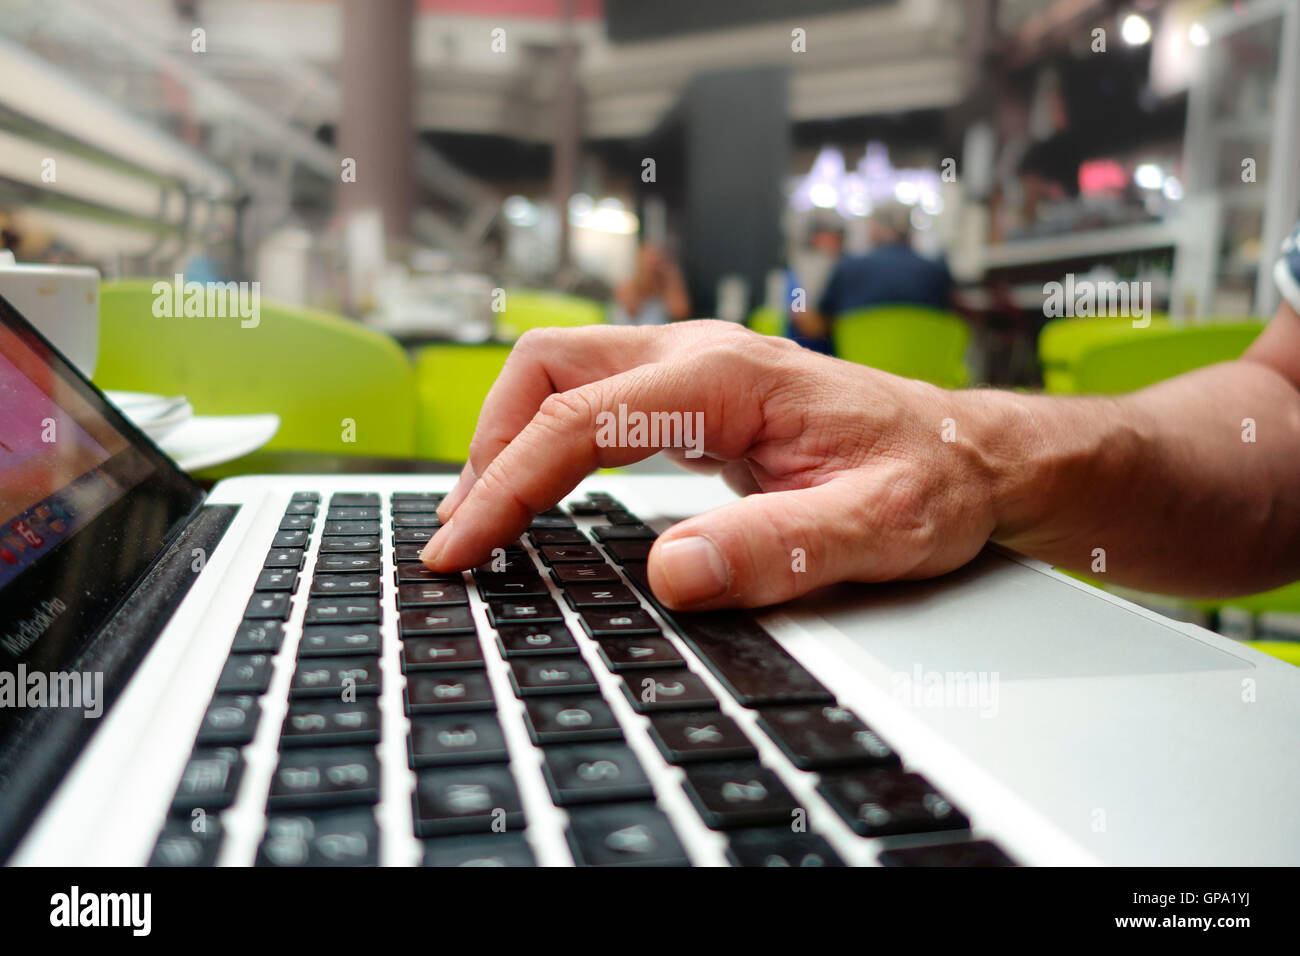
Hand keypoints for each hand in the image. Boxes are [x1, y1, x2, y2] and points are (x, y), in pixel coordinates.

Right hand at [422, 320, 999, 609]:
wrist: (971, 451)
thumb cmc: (932, 480)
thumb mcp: (876, 527)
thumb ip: (779, 548)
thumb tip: (673, 574)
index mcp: (728, 378)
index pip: (578, 421)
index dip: (505, 486)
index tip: (462, 548)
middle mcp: (700, 353)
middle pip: (547, 367)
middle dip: (488, 447)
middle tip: (462, 534)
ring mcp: (695, 366)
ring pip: (563, 373)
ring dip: (509, 437)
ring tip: (482, 516)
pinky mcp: (696, 390)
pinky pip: (595, 396)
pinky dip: (547, 438)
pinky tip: (540, 489)